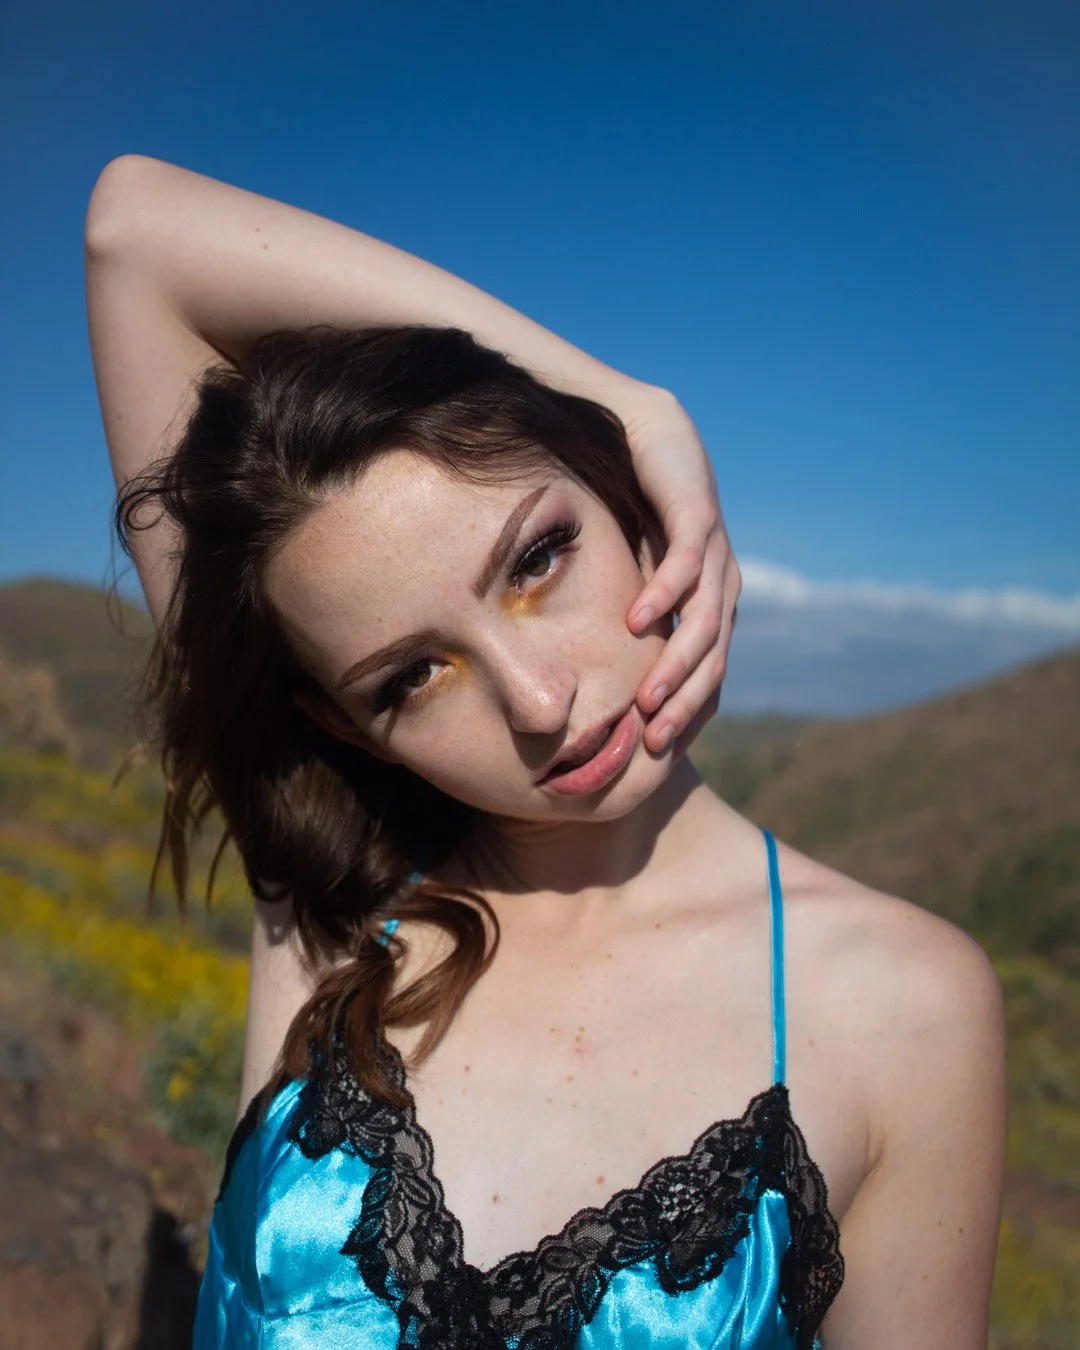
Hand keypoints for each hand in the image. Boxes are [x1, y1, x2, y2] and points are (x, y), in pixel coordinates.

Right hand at [619, 388, 740, 756]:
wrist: (644, 433)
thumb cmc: (629, 510)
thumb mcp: (624, 579)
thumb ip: (621, 623)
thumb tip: (588, 682)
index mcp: (707, 606)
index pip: (709, 675)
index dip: (688, 715)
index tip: (656, 754)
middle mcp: (720, 586)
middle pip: (712, 661)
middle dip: (683, 705)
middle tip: (653, 744)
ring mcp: (715, 552)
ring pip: (704, 622)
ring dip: (676, 664)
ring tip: (646, 699)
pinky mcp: (699, 515)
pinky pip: (687, 563)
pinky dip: (665, 594)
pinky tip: (636, 621)